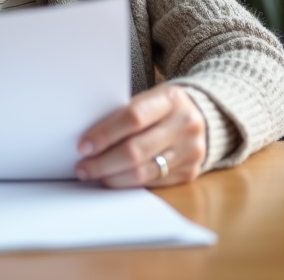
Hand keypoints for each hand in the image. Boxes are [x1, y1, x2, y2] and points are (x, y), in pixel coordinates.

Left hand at [74, 84, 205, 187]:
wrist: (202, 117)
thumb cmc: (162, 108)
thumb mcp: (149, 99)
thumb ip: (124, 115)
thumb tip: (89, 140)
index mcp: (171, 99)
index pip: (133, 117)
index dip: (105, 134)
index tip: (83, 146)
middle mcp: (185, 125)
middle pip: (136, 150)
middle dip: (103, 162)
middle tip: (82, 168)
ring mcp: (190, 151)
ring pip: (143, 172)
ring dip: (112, 177)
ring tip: (93, 175)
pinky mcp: (189, 173)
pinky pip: (152, 184)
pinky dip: (128, 184)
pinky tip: (113, 179)